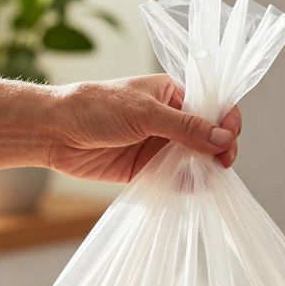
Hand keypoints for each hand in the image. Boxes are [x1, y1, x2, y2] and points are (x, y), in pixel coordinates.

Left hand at [44, 74, 242, 182]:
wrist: (54, 132)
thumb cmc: (96, 108)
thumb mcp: (146, 113)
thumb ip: (187, 128)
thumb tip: (224, 139)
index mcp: (173, 95)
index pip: (214, 107)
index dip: (227, 123)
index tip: (229, 139)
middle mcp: (171, 120)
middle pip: (210, 137)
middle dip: (221, 150)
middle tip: (222, 164)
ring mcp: (160, 146)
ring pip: (196, 160)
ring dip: (206, 170)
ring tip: (208, 179)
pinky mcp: (149, 169)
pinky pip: (177, 180)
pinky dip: (187, 187)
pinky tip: (192, 190)